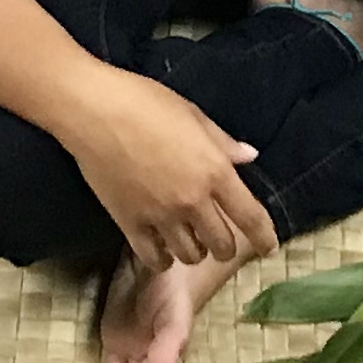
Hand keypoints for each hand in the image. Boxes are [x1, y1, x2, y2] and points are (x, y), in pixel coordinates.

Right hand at [70, 69, 274, 271]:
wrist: (94, 111)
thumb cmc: (145, 102)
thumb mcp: (193, 115)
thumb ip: (223, 143)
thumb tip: (249, 157)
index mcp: (214, 171)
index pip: (250, 216)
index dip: (263, 237)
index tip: (268, 248)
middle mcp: (192, 200)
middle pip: (222, 244)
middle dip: (225, 245)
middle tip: (219, 238)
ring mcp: (160, 215)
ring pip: (190, 255)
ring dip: (195, 251)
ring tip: (189, 241)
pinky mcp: (130, 223)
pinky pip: (154, 258)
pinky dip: (163, 259)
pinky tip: (163, 250)